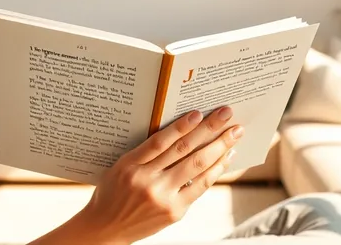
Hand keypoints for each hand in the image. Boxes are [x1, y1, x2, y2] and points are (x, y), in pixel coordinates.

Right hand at [30, 106, 242, 244]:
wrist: (105, 228)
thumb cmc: (113, 192)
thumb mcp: (120, 166)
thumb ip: (145, 152)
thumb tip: (180, 131)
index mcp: (130, 165)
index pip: (160, 141)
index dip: (181, 126)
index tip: (199, 112)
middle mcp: (147, 181)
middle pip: (184, 150)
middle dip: (210, 130)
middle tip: (227, 114)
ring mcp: (162, 197)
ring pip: (197, 166)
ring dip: (219, 147)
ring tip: (235, 133)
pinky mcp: (174, 212)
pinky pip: (200, 187)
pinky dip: (215, 170)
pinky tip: (225, 158)